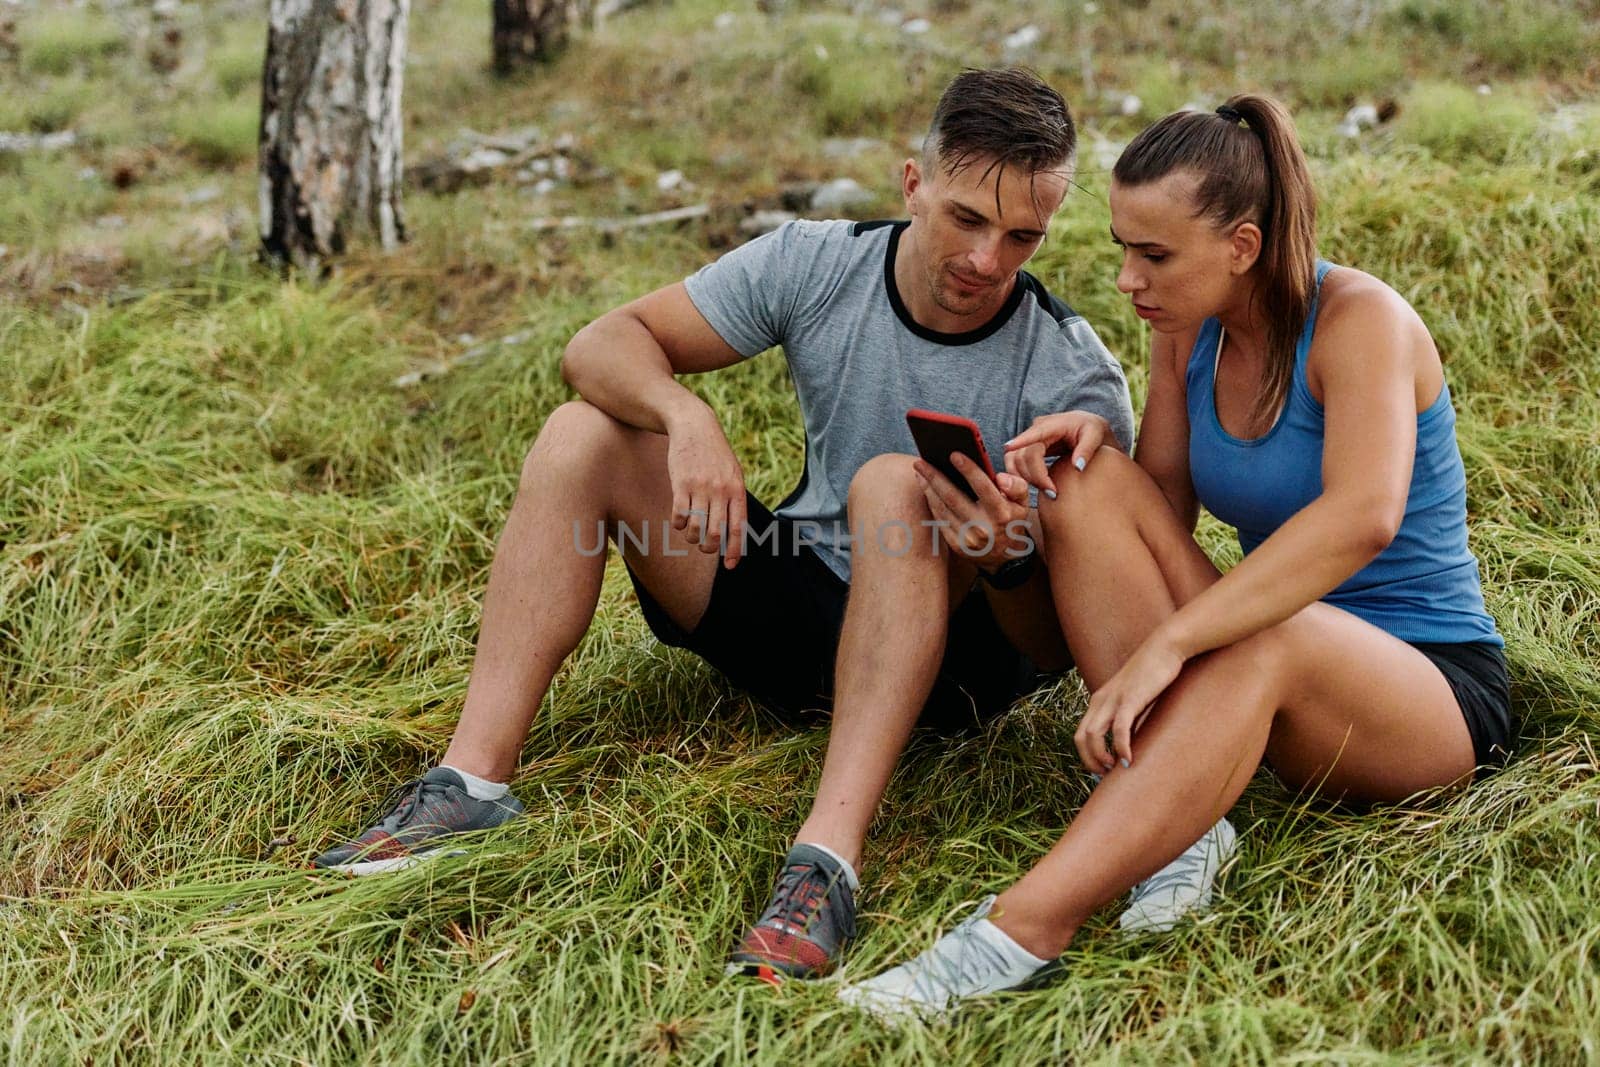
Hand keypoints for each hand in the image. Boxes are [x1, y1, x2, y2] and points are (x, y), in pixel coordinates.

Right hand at [666, 409, 746, 567]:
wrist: (694, 426)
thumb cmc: (715, 454)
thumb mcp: (733, 472)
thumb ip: (734, 499)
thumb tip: (734, 530)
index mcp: (737, 489)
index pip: (738, 528)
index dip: (734, 550)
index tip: (729, 566)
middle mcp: (720, 490)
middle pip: (716, 533)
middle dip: (709, 548)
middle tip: (704, 547)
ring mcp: (700, 487)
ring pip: (695, 528)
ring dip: (691, 537)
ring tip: (690, 533)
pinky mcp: (681, 483)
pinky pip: (678, 515)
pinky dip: (677, 524)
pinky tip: (678, 520)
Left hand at [910, 452, 1032, 572]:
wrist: (1005, 556)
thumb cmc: (1011, 520)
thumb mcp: (1022, 503)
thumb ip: (1016, 486)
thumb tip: (999, 477)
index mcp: (1001, 514)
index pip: (983, 487)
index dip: (968, 469)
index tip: (953, 454)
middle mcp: (983, 527)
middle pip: (953, 497)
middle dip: (934, 476)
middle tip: (920, 461)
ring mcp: (968, 538)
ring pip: (942, 508)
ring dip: (928, 487)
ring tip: (919, 471)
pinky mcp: (956, 545)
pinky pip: (939, 519)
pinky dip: (931, 502)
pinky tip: (926, 488)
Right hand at [1002, 412, 1113, 498]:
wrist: (1088, 429)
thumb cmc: (1092, 431)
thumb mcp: (1095, 436)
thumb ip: (1087, 450)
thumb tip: (1077, 467)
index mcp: (1052, 425)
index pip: (1032, 435)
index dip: (1020, 443)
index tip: (1008, 449)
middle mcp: (1036, 430)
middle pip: (1022, 453)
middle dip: (1034, 476)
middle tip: (1053, 493)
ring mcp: (1029, 439)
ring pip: (1014, 460)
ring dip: (1024, 478)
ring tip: (1046, 491)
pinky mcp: (1027, 449)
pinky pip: (1016, 463)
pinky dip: (1021, 476)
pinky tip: (1037, 487)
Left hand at [1073, 635, 1185, 772]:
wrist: (1164, 648)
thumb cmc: (1153, 674)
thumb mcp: (1134, 698)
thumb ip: (1128, 717)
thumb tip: (1130, 742)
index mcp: (1099, 701)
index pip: (1080, 734)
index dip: (1087, 756)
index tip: (1102, 769)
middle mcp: (1100, 700)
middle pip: (1081, 738)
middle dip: (1089, 761)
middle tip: (1105, 774)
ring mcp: (1113, 699)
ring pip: (1093, 735)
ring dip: (1100, 757)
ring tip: (1115, 769)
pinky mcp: (1130, 698)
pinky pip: (1118, 728)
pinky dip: (1120, 746)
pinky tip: (1129, 759)